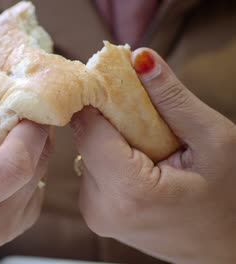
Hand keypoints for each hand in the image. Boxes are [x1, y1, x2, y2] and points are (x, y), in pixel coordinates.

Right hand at [0, 76, 51, 258]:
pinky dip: (30, 156)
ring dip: (32, 139)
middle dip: (32, 127)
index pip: (13, 166)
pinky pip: (40, 178)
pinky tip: (6, 149)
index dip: (27, 128)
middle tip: (18, 101)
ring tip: (8, 124)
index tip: (21, 97)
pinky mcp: (26, 220)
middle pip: (34, 165)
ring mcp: (14, 227)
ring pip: (42, 170)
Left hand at [70, 48, 235, 263]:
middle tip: (143, 115)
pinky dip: (110, 157)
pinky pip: (91, 169)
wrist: (221, 247)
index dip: (98, 98)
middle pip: (86, 138)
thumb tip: (139, 57)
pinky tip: (138, 162)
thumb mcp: (212, 140)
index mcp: (129, 191)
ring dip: (111, 139)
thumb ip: (171, 99)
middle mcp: (99, 207)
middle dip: (110, 119)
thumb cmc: (227, 196)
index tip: (113, 80)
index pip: (88, 126)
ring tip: (147, 145)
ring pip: (87, 152)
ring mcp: (93, 214)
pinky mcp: (93, 214)